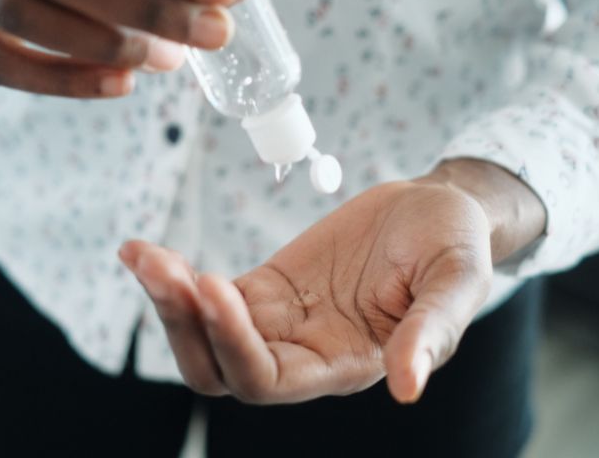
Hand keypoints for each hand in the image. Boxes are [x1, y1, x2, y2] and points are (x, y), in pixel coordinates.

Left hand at [119, 159, 545, 403]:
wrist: (437, 211)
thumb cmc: (455, 246)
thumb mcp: (458, 281)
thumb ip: (432, 332)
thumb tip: (408, 388)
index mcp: (343, 364)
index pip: (268, 380)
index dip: (233, 343)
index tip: (214, 284)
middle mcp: (302, 354)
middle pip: (218, 369)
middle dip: (183, 323)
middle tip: (161, 266)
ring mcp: (278, 321)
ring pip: (202, 335)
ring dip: (168, 302)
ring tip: (141, 253)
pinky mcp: (265, 287)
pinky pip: (206, 294)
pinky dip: (172, 277)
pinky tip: (141, 251)